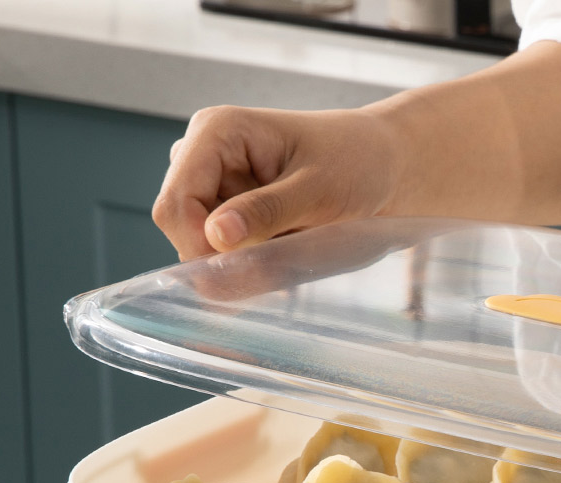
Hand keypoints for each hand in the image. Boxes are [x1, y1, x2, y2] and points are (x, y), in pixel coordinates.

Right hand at [153, 105, 401, 259]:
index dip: (198, 246)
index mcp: (216, 133)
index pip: (174, 204)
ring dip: (245, 261)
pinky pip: (230, 256)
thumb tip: (216, 238)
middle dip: (224, 256)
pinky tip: (289, 247)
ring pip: (206, 248)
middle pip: (183, 229)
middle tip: (281, 255)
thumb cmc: (358, 163)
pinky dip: (257, 263)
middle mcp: (206, 158)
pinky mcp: (234, 214)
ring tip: (293, 242)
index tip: (240, 269)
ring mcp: (218, 188)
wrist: (386, 168)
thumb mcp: (318, 191)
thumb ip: (266, 214)